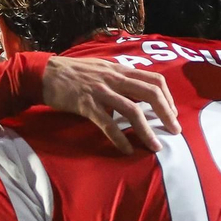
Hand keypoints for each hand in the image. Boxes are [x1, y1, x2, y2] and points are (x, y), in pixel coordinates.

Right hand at [42, 56, 178, 153]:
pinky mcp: (87, 104)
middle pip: (150, 93)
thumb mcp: (102, 70)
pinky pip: (108, 123)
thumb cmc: (74, 73)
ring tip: (155, 146)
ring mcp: (101, 91)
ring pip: (132, 110)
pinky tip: (127, 150)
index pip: (154, 80)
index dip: (168, 97)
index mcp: (121, 70)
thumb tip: (137, 97)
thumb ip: (121, 81)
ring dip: (146, 131)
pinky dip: (120, 138)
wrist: (45, 73)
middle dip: (167, 113)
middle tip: (175, 130)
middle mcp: (114, 78)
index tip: (172, 113)